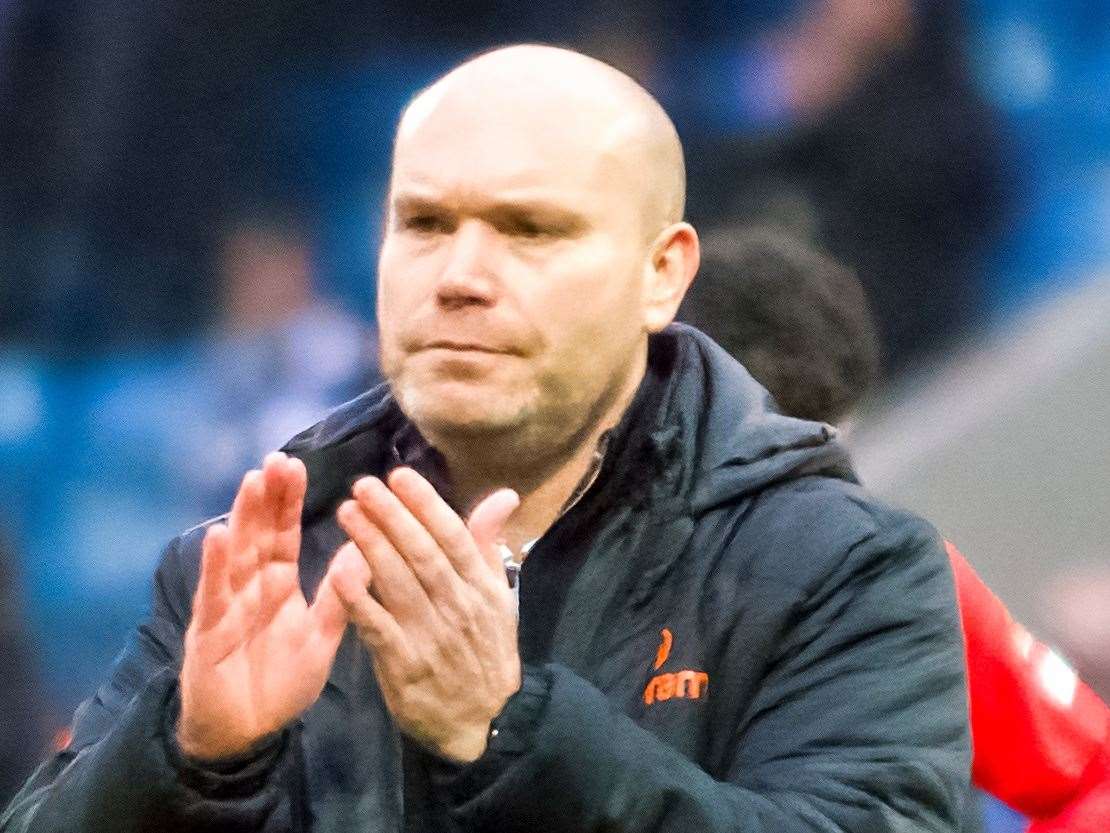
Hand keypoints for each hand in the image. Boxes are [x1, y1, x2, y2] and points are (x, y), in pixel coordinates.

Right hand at [177, 452, 355, 759]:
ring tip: (253, 480)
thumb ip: (341, 596)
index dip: (288, 502)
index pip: (284, 534)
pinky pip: (213, 593)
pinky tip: (219, 535)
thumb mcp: (321, 638)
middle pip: (259, 534)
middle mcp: (251, 587)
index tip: (297, 465)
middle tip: (278, 459)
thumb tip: (366, 550)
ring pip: (236, 553)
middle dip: (267, 497)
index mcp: (279, 585)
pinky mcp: (209, 630)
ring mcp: (227, 604)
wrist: (245, 734)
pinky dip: (214, 565)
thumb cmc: (280, 684)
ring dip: (242, 517)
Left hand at [331, 467, 520, 762]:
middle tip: (362, 485)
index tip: (399, 475)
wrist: (483, 721)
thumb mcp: (498, 597)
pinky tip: (338, 573)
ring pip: (399, 583)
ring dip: (370, 545)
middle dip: (392, 516)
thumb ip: (487, 546)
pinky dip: (360, 600)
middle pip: (422, 554)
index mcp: (480, 587)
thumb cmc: (484, 651)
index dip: (426, 505)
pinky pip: (378, 627)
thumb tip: (503, 495)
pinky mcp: (404, 665)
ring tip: (346, 512)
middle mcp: (457, 607)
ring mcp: (430, 636)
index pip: (453, 537)